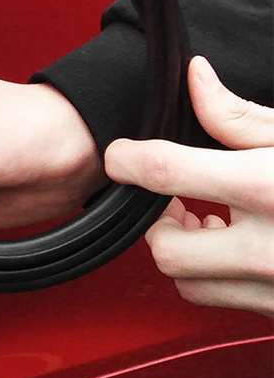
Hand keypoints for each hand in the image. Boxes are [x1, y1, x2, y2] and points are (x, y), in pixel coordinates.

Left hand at [106, 56, 273, 317]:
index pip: (164, 171)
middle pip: (166, 251)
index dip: (126, 159)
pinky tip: (238, 241)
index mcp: (272, 188)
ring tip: (205, 216)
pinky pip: (228, 300)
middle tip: (169, 193)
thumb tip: (194, 77)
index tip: (119, 155)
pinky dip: (216, 272)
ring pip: (191, 284)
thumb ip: (239, 115)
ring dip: (183, 250)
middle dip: (155, 221)